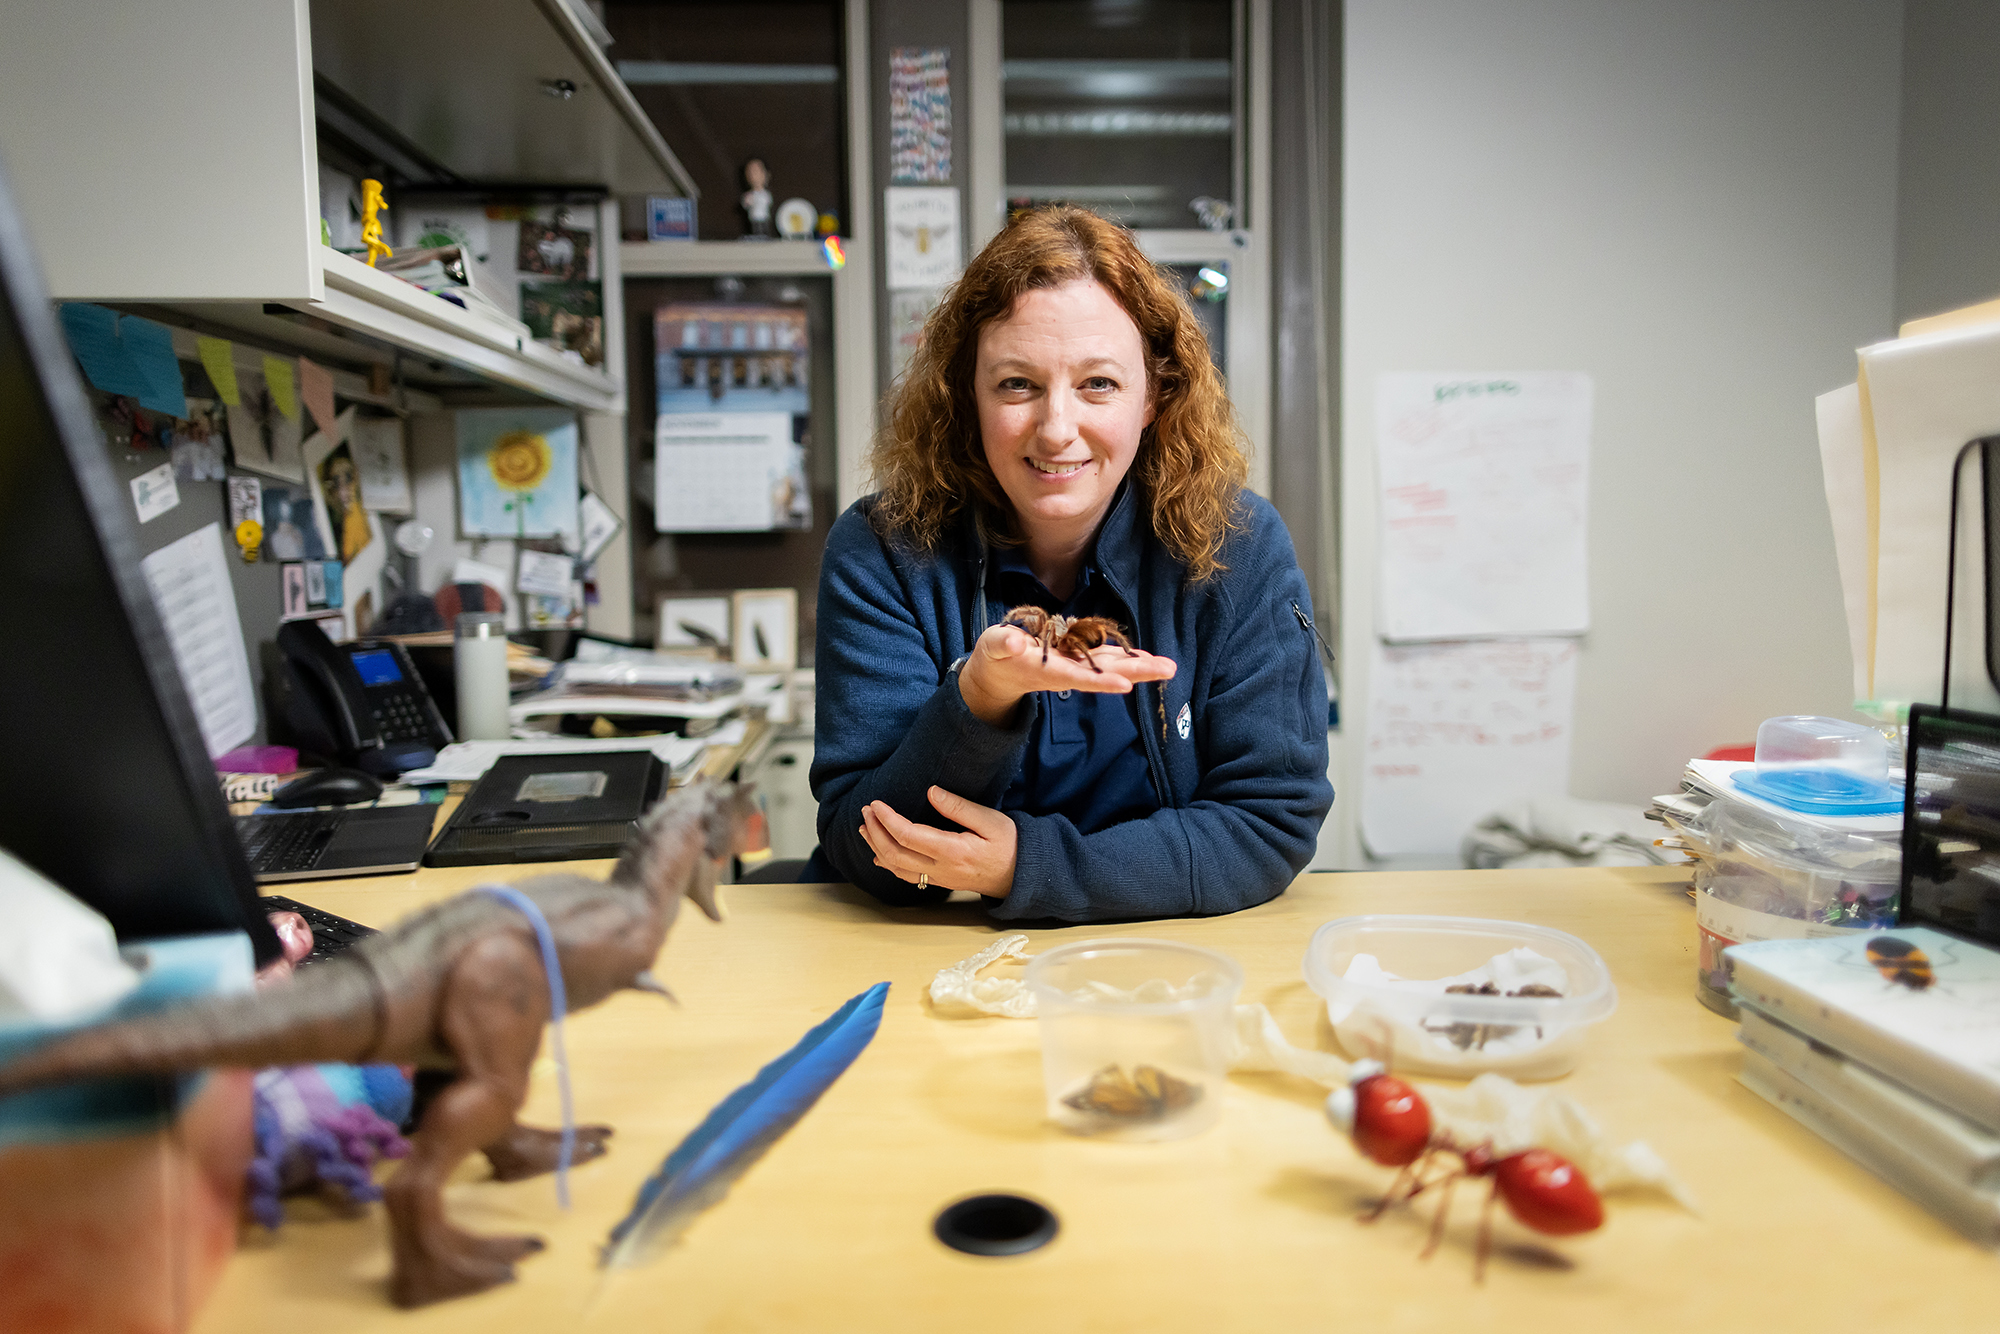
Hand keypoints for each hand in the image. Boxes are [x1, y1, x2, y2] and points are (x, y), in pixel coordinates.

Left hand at [859, 787, 1017, 897]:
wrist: (1022, 875)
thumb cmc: (1009, 844)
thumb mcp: (991, 820)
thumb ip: (959, 807)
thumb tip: (931, 792)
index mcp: (952, 851)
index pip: (908, 837)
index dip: (887, 820)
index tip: (876, 804)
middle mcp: (941, 869)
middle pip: (895, 854)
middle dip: (875, 832)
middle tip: (866, 811)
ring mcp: (939, 878)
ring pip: (897, 868)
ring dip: (876, 847)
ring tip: (865, 827)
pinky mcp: (940, 881)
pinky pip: (907, 876)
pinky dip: (888, 864)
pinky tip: (879, 854)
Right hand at [958, 622, 1175, 727]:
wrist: (999, 672)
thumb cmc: (994, 658)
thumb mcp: (992, 647)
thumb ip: (1001, 643)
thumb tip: (1013, 641)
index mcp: (1048, 671)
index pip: (1079, 677)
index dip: (1102, 682)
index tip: (1126, 686)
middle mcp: (1068, 671)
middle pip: (1106, 673)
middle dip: (1138, 672)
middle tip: (1168, 670)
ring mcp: (1075, 665)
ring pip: (1111, 666)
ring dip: (1140, 666)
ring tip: (1167, 666)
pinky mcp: (1077, 657)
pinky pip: (1106, 658)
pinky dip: (1127, 658)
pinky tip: (1145, 657)